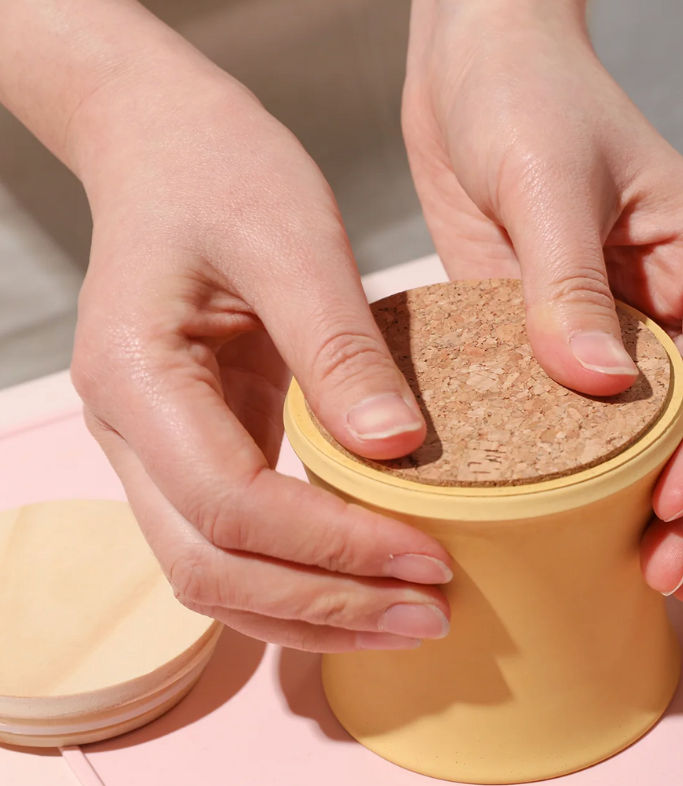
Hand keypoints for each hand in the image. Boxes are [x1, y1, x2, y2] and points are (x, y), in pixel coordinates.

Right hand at [60, 18, 452, 649]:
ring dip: (312, 614)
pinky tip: (368, 585)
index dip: (334, 548)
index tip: (429, 560)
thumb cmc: (222, 170)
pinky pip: (236, 545)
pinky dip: (301, 580)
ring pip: (217, 577)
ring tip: (408, 621)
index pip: (231, 504)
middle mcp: (129, 432)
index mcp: (138, 376)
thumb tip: (396, 453)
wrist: (166, 145)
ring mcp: (154, 451)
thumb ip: (339, 348)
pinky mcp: (194, 452)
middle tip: (430, 616)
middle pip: (212, 569)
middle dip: (325, 606)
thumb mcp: (293, 237)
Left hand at [403, 0, 682, 603]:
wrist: (468, 64)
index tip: (675, 504)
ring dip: (656, 512)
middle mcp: (667, 310)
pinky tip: (579, 535)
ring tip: (648, 584)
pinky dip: (585, 485)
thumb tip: (596, 387)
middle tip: (667, 576)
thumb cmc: (523, 93)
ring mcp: (611, 336)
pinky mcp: (549, 350)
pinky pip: (576, 428)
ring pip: (650, 440)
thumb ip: (569, 281)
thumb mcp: (548, 176)